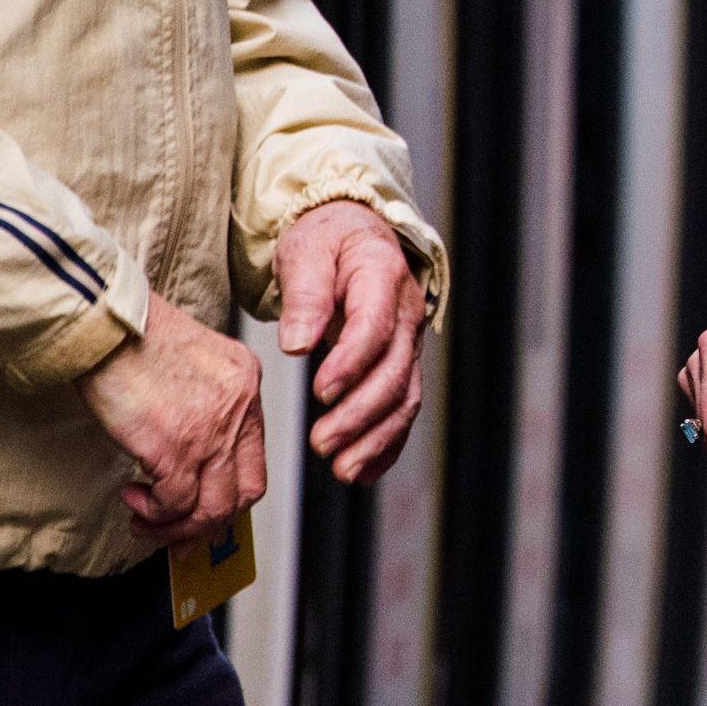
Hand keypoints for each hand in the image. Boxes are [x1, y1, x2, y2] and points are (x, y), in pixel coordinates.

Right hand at [85, 295, 267, 539]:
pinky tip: (134, 497)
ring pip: (211, 508)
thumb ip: (203, 407)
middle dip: (208, 523)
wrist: (104, 321)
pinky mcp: (175, 446)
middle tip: (178, 531)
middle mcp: (238, 407)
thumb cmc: (132, 336)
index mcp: (245, 384)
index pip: (254, 459)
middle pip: (244, 492)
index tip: (203, 511)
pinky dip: (153, 513)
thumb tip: (190, 464)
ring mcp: (211, 429)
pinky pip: (174, 504)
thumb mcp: (190, 364)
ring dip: (175, 526)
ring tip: (145, 518)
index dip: (229, 496)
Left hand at [286, 203, 430, 480]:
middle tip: (323, 442)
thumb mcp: (305, 252)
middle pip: (394, 373)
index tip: (321, 392)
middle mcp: (407, 315)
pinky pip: (403, 409)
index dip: (352, 364)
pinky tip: (363, 470)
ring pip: (404, 398)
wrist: (351, 236)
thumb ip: (304, 296)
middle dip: (360, 414)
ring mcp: (408, 343)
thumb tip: (298, 342)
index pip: (375, 327)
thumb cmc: (327, 240)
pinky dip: (387, 444)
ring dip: (376, 438)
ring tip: (342, 468)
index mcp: (383, 278)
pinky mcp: (400, 364)